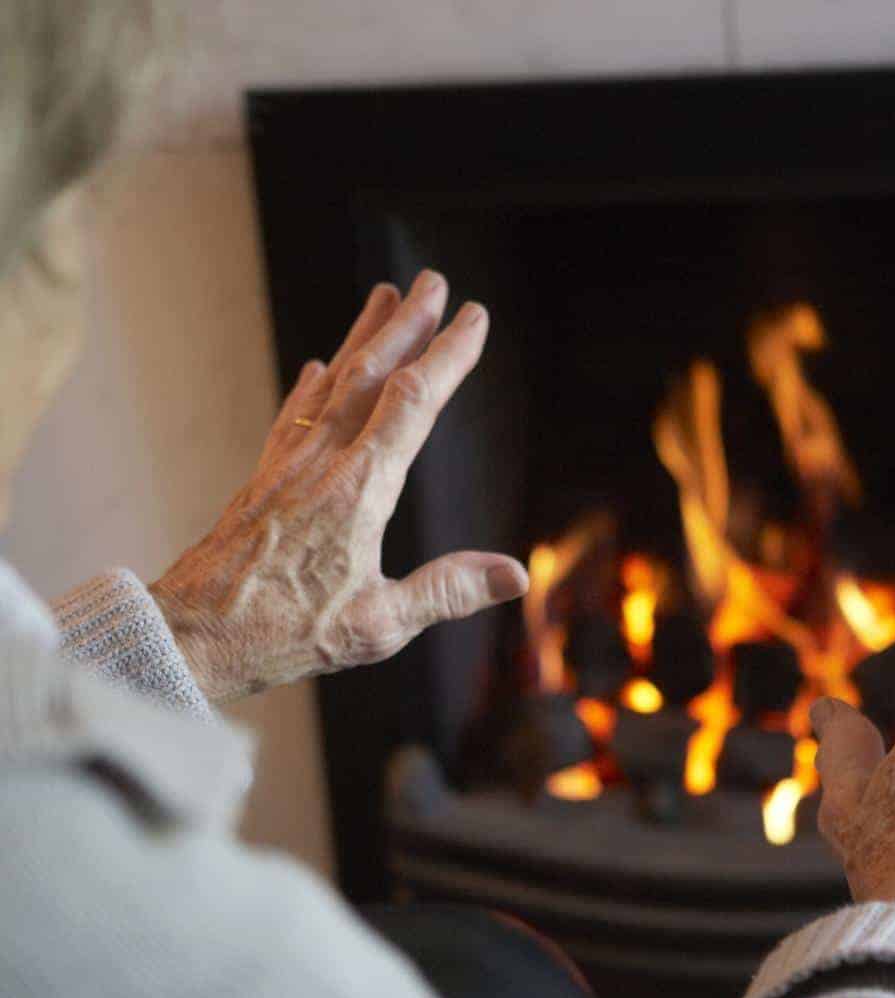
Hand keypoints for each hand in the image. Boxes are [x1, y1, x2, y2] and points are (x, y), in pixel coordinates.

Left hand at [150, 273, 528, 703]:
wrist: (192, 633)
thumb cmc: (285, 632)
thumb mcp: (379, 625)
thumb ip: (448, 592)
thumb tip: (517, 574)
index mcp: (360, 490)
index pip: (414, 403)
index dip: (448, 355)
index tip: (473, 318)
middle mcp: (324, 462)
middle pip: (371, 374)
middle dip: (407, 325)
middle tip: (433, 282)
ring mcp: (289, 465)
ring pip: (331, 384)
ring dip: (362, 338)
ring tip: (385, 298)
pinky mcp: (264, 479)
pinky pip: (293, 416)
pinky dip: (311, 385)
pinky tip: (313, 368)